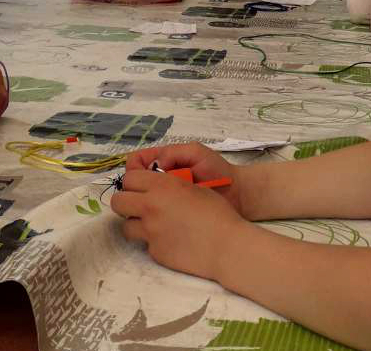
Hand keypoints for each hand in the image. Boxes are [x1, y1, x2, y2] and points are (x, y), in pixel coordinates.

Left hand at [111, 169, 249, 281]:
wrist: (226, 246)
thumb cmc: (217, 212)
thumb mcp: (193, 187)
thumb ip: (169, 184)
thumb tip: (155, 186)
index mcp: (161, 186)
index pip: (129, 178)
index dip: (134, 181)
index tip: (140, 186)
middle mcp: (150, 207)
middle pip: (118, 201)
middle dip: (125, 201)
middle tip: (139, 204)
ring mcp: (150, 232)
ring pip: (125, 226)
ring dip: (136, 223)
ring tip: (154, 224)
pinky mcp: (155, 252)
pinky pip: (145, 243)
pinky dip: (154, 240)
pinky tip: (171, 239)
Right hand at [126, 142, 243, 214]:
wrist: (237, 194)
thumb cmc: (218, 169)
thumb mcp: (197, 153)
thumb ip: (175, 153)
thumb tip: (156, 165)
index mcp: (163, 162)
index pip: (136, 163)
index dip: (134, 169)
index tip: (144, 177)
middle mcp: (160, 181)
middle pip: (133, 182)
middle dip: (136, 186)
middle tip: (151, 192)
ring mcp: (164, 200)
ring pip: (140, 201)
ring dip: (144, 201)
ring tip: (157, 205)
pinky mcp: (169, 217)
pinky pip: (152, 216)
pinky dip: (152, 216)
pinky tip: (162, 217)